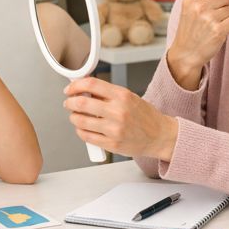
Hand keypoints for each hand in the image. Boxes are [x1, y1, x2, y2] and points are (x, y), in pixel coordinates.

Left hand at [63, 77, 177, 160]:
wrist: (159, 136)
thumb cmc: (144, 116)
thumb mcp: (128, 97)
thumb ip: (107, 94)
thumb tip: (84, 89)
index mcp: (122, 95)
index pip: (91, 84)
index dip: (75, 85)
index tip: (70, 89)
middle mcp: (118, 111)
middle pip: (81, 103)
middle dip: (70, 102)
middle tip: (69, 103)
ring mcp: (114, 129)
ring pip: (80, 121)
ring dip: (74, 117)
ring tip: (76, 116)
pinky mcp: (112, 144)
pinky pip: (87, 137)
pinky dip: (80, 131)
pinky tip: (84, 128)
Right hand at [166, 0, 228, 88]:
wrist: (185, 55)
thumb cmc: (190, 32)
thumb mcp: (190, 11)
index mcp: (190, 1)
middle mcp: (198, 8)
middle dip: (222, 7)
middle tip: (210, 19)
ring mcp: (208, 19)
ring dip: (226, 18)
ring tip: (213, 27)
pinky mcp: (218, 30)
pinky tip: (219, 32)